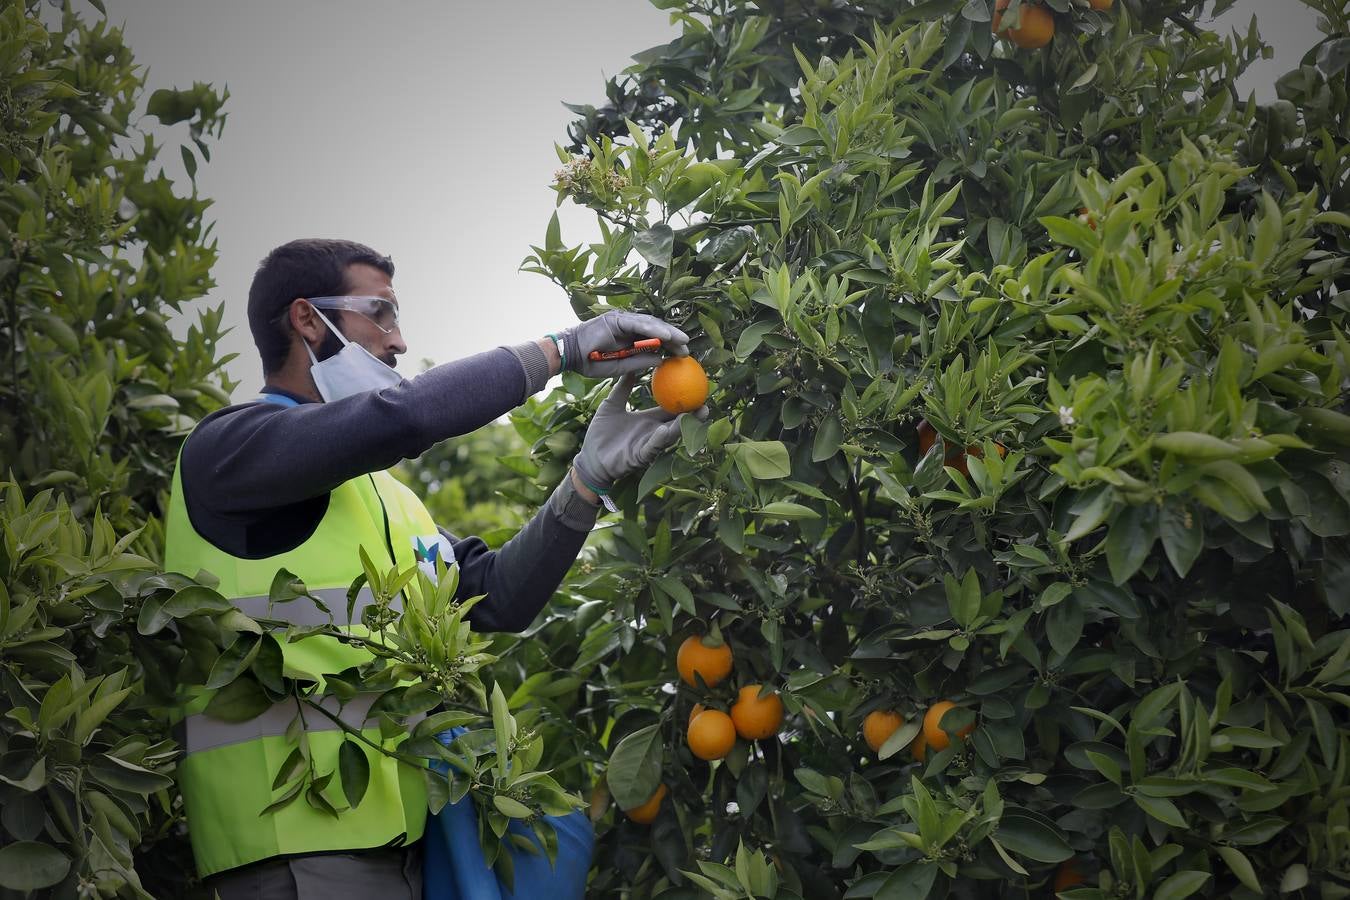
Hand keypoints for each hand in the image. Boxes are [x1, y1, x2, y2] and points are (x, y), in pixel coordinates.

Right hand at [558, 311, 689, 377]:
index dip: (669, 344)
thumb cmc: (592, 362)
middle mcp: (627, 326)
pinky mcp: (615, 319)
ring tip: (680, 340)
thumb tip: (661, 360)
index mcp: (630, 337)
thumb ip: (640, 361)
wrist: (569, 355)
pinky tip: (664, 335)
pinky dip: (651, 328)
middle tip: (687, 346)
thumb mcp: (621, 366)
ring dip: (666, 331)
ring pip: (649, 323)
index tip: (683, 354)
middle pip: (655, 329)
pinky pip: (636, 323)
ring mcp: (621, 320)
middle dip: (672, 337)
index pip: (654, 338)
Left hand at [572, 374, 706, 493]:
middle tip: (706, 402)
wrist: (590, 458)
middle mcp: (653, 431)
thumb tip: (631, 365)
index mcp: (648, 419)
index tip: (694, 385)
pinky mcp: (640, 456)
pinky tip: (665, 430)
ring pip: (670, 434)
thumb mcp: (612, 405)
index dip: (682, 399)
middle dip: (693, 414)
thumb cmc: (601, 433)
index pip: (670, 408)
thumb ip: (623, 387)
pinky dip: (660, 439)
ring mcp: (649, 444)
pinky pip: (652, 447)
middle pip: (677, 422)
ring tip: (695, 414)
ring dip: (683, 426)